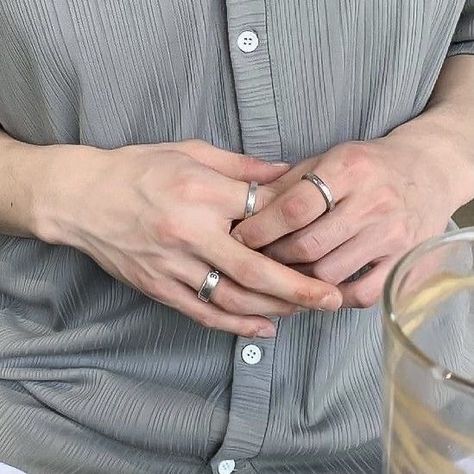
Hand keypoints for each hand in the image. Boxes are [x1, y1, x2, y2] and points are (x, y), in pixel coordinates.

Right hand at [39, 139, 341, 336]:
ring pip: (233, 299)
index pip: (262, 215)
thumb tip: (286, 174)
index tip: (323, 239)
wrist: (81, 197)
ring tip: (306, 312)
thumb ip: (241, 166)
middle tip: (334, 298)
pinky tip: (265, 329)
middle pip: (256, 269)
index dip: (296, 228)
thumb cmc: (137, 169)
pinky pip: (203, 313)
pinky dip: (237, 326)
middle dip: (300, 288)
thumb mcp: (190, 152)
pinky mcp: (159, 287)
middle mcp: (190, 234)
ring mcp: (173, 266)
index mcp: (201, 193)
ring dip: (274, 309)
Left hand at [232, 130, 457, 307]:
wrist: (430, 170)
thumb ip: (288, 183)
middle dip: (273, 258)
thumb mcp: (329, 158)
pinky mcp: (405, 261)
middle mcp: (373, 202)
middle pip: (308, 246)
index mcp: (348, 169)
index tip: (238, 239)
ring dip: (297, 279)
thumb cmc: (370, 165)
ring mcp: (392, 235)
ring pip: (328, 274)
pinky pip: (362, 294)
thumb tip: (245, 208)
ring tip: (282, 273)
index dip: (260, 229)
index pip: (294, 208)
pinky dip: (333, 297)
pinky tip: (318, 289)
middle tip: (256, 259)